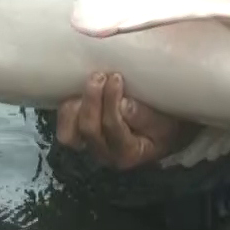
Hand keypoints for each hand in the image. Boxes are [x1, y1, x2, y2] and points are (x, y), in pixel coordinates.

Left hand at [54, 72, 192, 169]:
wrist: (163, 134)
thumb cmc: (165, 126)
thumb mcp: (165, 123)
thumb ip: (146, 116)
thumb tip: (124, 105)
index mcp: (128, 153)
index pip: (113, 127)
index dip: (111, 101)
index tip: (116, 77)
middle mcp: (106, 154)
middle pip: (89, 129)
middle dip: (92, 99)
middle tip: (100, 75)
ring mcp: (90, 146)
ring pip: (69, 134)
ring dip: (75, 105)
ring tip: (87, 83)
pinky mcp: (80, 136)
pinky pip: (65, 128)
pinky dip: (67, 110)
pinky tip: (77, 92)